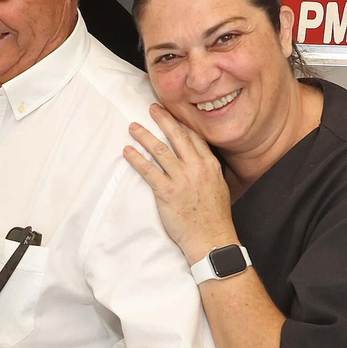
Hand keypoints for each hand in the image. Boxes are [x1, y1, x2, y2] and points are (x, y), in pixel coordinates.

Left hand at [123, 105, 238, 263]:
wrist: (211, 239)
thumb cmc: (214, 218)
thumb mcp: (219, 187)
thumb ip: (208, 171)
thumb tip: (199, 161)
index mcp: (210, 165)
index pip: (195, 137)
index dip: (181, 123)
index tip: (172, 113)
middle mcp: (197, 168)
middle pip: (177, 136)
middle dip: (163, 119)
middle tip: (152, 108)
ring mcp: (182, 179)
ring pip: (160, 150)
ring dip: (144, 136)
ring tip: (133, 127)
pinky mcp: (167, 192)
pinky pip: (148, 170)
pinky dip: (136, 159)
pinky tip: (127, 151)